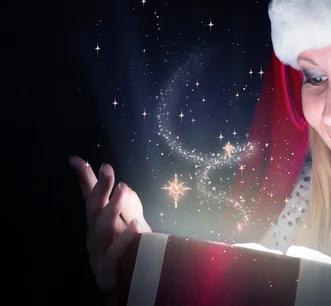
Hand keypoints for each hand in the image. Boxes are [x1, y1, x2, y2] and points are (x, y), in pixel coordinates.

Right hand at [70, 155, 151, 294]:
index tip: (77, 159)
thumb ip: (126, 205)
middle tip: (107, 169)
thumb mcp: (129, 224)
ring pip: (103, 228)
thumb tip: (123, 184)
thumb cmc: (125, 252)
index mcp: (98, 223)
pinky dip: (126, 239)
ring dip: (113, 207)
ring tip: (123, 189)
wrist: (125, 287)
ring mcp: (101, 252)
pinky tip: (137, 226)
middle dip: (99, 188)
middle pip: (94, 209)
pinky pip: (117, 253)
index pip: (90, 197)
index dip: (85, 178)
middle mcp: (95, 235)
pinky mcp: (111, 269)